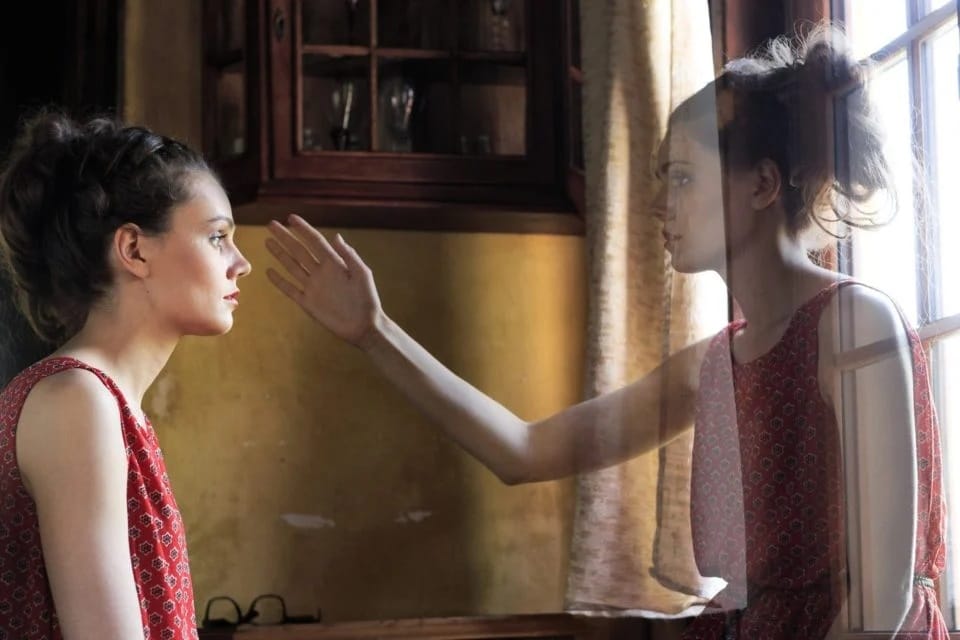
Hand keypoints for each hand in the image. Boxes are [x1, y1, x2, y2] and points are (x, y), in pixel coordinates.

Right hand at [265, 214, 382, 347]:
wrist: (364, 326)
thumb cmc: (368, 299)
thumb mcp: (362, 274)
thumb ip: (349, 255)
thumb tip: (336, 236)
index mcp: (335, 263)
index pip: (315, 242)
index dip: (303, 229)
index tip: (291, 217)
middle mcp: (321, 272)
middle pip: (299, 251)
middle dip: (286, 237)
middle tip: (271, 224)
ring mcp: (313, 287)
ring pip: (292, 266)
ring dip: (280, 254)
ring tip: (268, 241)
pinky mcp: (308, 303)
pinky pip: (290, 289)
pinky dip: (280, 281)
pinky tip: (269, 271)